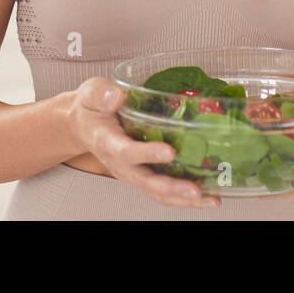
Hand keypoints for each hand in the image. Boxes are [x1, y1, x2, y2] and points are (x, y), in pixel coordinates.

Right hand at [67, 77, 219, 209]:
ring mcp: (132, 173)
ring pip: (157, 193)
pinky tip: (206, 197)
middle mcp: (120, 164)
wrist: (83, 124)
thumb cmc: (90, 107)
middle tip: (195, 190)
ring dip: (183, 198)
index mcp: (107, 142)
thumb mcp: (90, 93)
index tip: (169, 151)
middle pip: (146, 182)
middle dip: (172, 188)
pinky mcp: (142, 175)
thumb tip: (117, 96)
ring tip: (210, 199)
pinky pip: (162, 192)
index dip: (147, 153)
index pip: (127, 152)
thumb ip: (102, 94)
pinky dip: (183, 197)